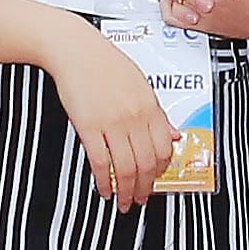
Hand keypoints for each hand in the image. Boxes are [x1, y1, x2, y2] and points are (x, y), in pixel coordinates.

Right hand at [52, 23, 177, 207]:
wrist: (75, 48)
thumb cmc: (104, 62)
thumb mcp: (141, 84)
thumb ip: (157, 113)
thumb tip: (174, 135)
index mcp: (150, 106)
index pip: (165, 148)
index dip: (162, 170)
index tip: (156, 180)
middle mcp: (134, 116)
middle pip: (147, 163)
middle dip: (146, 187)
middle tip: (141, 199)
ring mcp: (111, 122)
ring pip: (126, 168)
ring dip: (127, 191)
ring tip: (124, 201)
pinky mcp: (88, 126)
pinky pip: (101, 162)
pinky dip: (104, 181)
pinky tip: (104, 189)